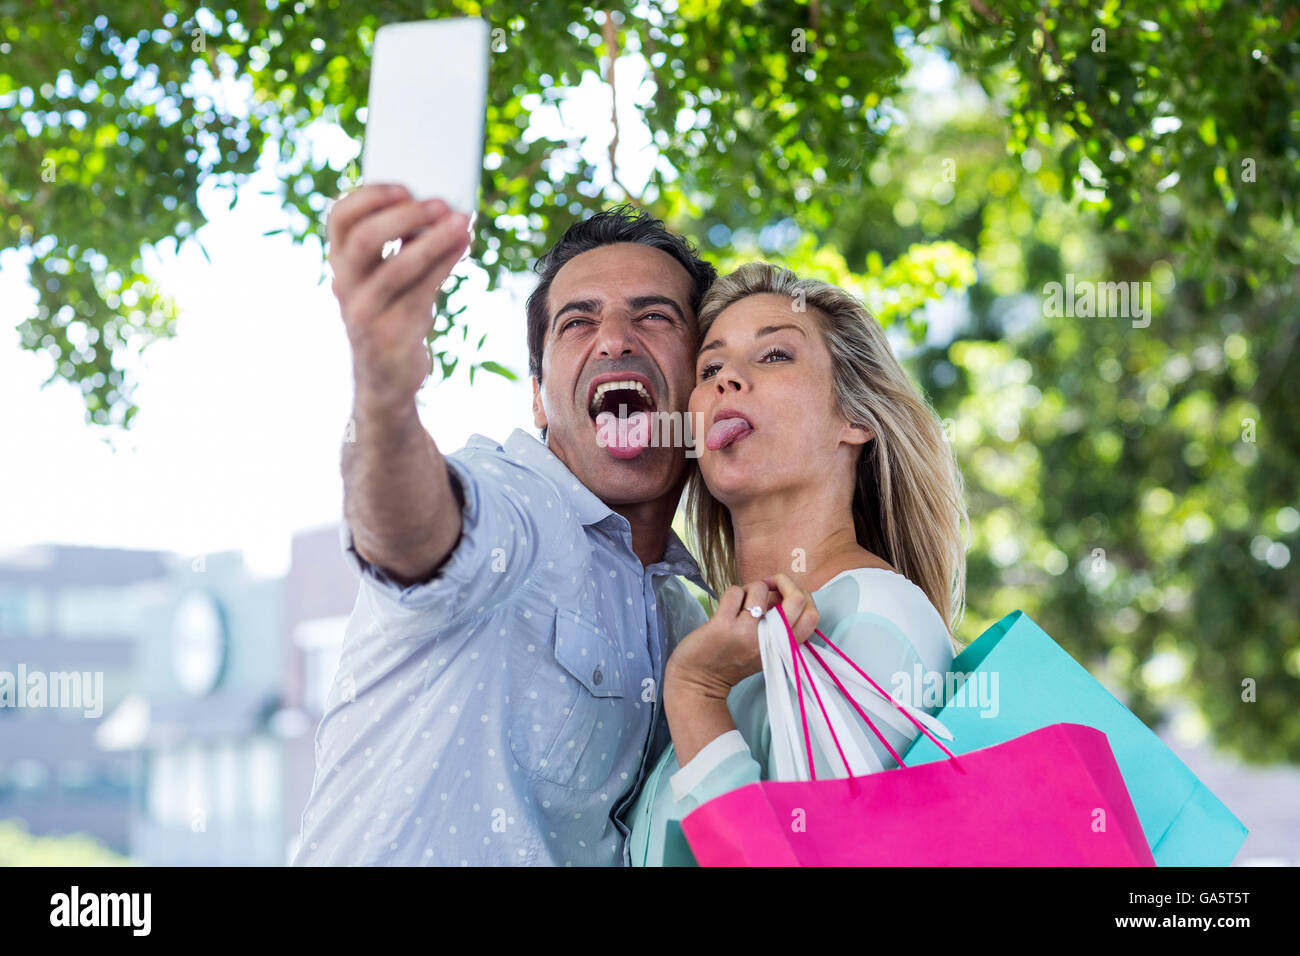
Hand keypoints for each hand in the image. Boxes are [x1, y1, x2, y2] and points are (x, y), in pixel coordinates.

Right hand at [327, 184, 471, 414]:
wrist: (387, 379)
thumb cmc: (393, 315)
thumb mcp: (390, 279)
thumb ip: (406, 245)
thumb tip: (443, 208)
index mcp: (341, 263)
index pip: (340, 218)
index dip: (369, 196)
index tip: (404, 186)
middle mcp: (345, 285)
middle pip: (363, 238)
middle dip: (404, 216)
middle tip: (441, 203)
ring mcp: (365, 312)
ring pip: (396, 267)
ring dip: (433, 241)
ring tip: (462, 222)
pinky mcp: (392, 334)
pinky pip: (422, 293)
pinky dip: (445, 264)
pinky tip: (464, 245)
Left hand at [665, 573, 820, 701]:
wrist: (699, 680)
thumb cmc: (734, 659)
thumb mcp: (767, 648)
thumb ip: (780, 625)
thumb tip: (782, 591)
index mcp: (783, 647)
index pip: (812, 616)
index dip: (803, 596)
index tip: (786, 594)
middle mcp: (770, 641)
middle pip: (796, 599)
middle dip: (783, 581)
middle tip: (769, 585)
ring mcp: (746, 633)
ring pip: (760, 589)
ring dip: (750, 589)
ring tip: (741, 604)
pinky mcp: (723, 625)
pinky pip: (735, 591)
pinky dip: (731, 595)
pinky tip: (727, 609)